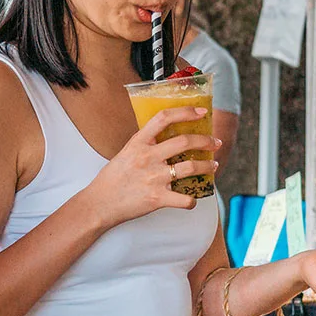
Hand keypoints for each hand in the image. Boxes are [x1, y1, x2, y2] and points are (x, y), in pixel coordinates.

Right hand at [80, 106, 220, 226]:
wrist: (100, 203)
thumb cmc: (113, 178)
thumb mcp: (126, 152)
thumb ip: (145, 144)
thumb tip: (165, 137)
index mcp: (139, 142)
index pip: (164, 118)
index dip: (186, 112)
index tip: (201, 112)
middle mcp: (148, 157)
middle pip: (185, 141)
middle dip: (206, 141)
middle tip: (215, 143)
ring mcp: (153, 177)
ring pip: (191, 167)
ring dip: (208, 166)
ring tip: (214, 166)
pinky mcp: (157, 198)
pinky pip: (184, 199)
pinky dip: (192, 200)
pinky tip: (193, 198)